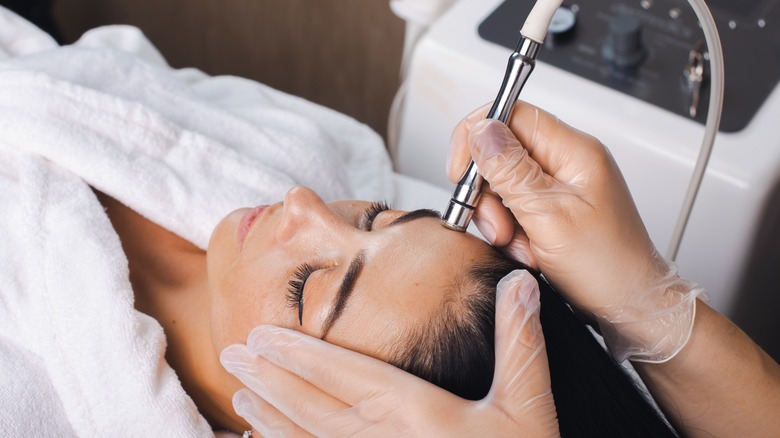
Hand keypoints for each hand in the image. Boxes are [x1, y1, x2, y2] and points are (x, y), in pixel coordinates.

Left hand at [220, 270, 558, 436]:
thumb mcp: (529, 409)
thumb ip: (520, 345)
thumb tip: (519, 282)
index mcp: (415, 414)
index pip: (343, 374)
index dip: (299, 353)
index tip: (262, 335)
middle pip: (311, 406)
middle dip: (269, 378)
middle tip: (232, 353)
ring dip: (270, 418)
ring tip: (242, 395)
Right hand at [447, 102, 703, 361]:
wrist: (629, 306)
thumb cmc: (607, 266)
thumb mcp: (549, 216)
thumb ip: (510, 171)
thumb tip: (481, 130)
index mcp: (574, 151)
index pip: (511, 114)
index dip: (477, 137)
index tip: (461, 172)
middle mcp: (567, 162)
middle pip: (501, 152)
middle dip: (488, 192)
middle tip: (498, 225)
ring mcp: (560, 187)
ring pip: (502, 185)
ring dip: (499, 218)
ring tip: (518, 244)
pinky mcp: (553, 209)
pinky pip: (513, 209)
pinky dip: (512, 232)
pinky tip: (527, 251)